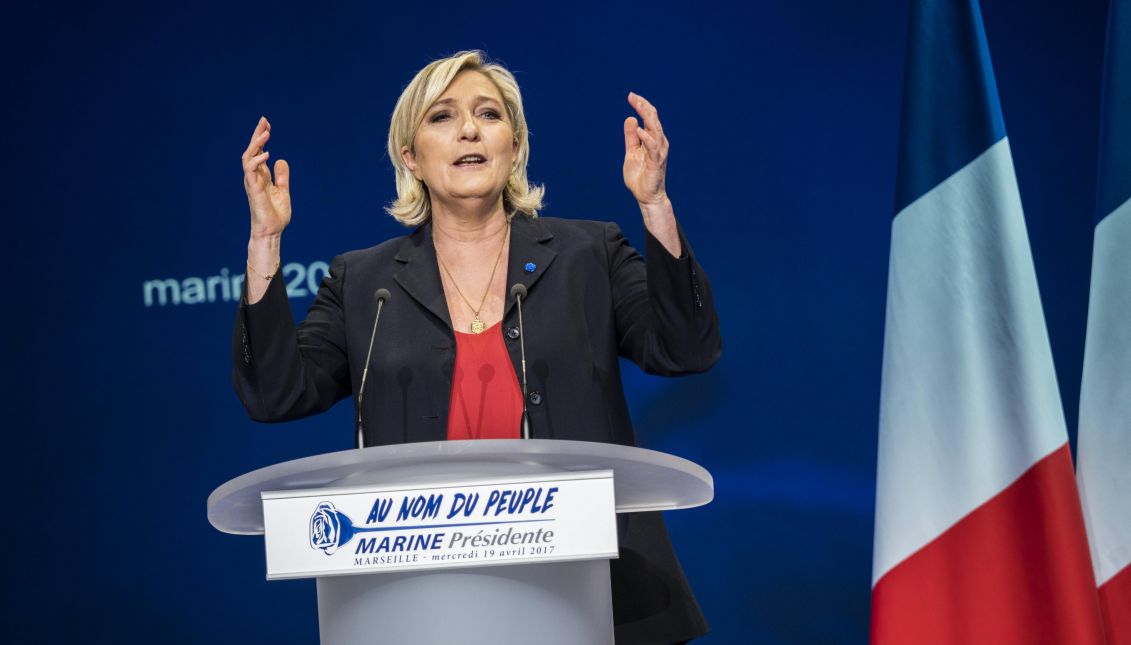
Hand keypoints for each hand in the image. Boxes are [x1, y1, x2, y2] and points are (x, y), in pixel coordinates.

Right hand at [241, 116, 290, 237]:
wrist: (272, 231)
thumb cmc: (275, 214)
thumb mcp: (283, 191)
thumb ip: (281, 176)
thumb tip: (281, 160)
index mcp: (261, 175)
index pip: (259, 152)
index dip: (262, 138)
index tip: (267, 125)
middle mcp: (254, 176)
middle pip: (252, 150)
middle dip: (257, 135)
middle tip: (264, 121)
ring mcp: (252, 182)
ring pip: (248, 158)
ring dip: (256, 145)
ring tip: (265, 134)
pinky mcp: (253, 189)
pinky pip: (251, 171)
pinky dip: (257, 161)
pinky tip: (267, 154)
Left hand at [622, 92, 668, 206]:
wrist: (646, 196)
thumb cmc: (640, 176)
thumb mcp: (631, 152)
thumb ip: (631, 137)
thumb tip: (630, 119)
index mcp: (653, 139)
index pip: (650, 118)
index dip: (642, 106)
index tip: (631, 96)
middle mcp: (659, 143)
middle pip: (654, 120)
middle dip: (644, 106)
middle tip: (633, 96)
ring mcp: (659, 152)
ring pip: (656, 130)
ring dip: (647, 117)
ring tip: (638, 106)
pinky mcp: (656, 162)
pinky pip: (653, 147)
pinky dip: (646, 138)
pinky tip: (639, 130)